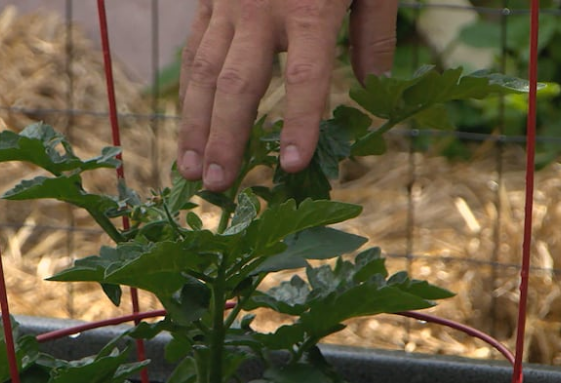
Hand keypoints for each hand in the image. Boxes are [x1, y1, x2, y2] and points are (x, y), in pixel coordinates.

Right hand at [176, 0, 399, 191]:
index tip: (288, 166)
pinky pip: (194, 50)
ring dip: (194, 125)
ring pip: (205, 72)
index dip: (297, 122)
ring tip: (190, 171)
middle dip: (226, 137)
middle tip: (217, 185)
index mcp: (310, 7)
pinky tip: (186, 127)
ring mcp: (229, 4)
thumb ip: (373, 33)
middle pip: (239, 83)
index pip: (304, 77)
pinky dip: (188, 92)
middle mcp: (262, 9)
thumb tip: (375, 89)